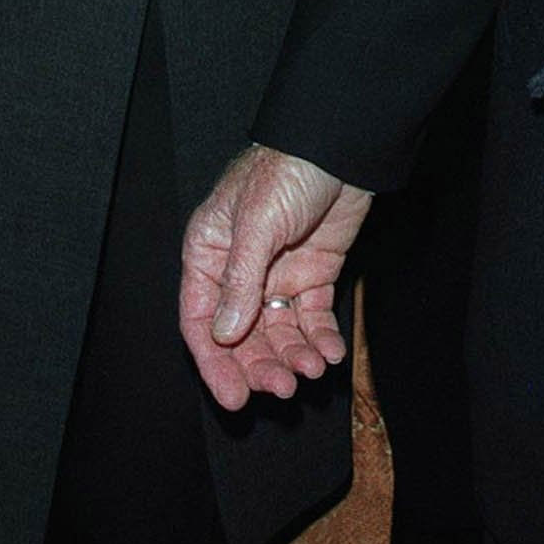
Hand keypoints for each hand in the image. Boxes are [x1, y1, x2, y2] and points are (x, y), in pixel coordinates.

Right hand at [180, 142, 371, 409]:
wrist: (341, 145)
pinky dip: (319, 339)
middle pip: (242, 336)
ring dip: (292, 356)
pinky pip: (312, 318)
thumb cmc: (287, 169)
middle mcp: (239, 269)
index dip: (215, 363)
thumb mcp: (257, 223)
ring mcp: (278, 273)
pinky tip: (329, 353)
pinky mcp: (313, 273)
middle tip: (282, 388)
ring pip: (278, 332)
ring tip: (310, 370)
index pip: (202, 320)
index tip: (234, 398)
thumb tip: (224, 337)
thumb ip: (240, 281)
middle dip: (260, 365)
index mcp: (210, 252)